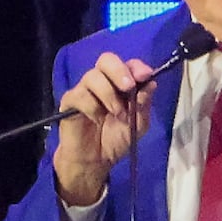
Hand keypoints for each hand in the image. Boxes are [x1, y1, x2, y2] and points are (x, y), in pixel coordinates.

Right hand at [52, 52, 157, 205]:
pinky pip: (80, 95)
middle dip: (119, 71)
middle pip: (107, 59)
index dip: (137, 66)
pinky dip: (92, 107)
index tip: (145, 76)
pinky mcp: (70, 100)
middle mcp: (103, 82)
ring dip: (108, 94)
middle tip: (128, 88)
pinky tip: (96, 119)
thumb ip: (144, 105)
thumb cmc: (116, 140)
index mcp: (120, 84)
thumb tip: (151, 83)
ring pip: (93, 76)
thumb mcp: (138, 125)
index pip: (128, 64)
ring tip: (117, 114)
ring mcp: (85, 89)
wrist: (95, 160)